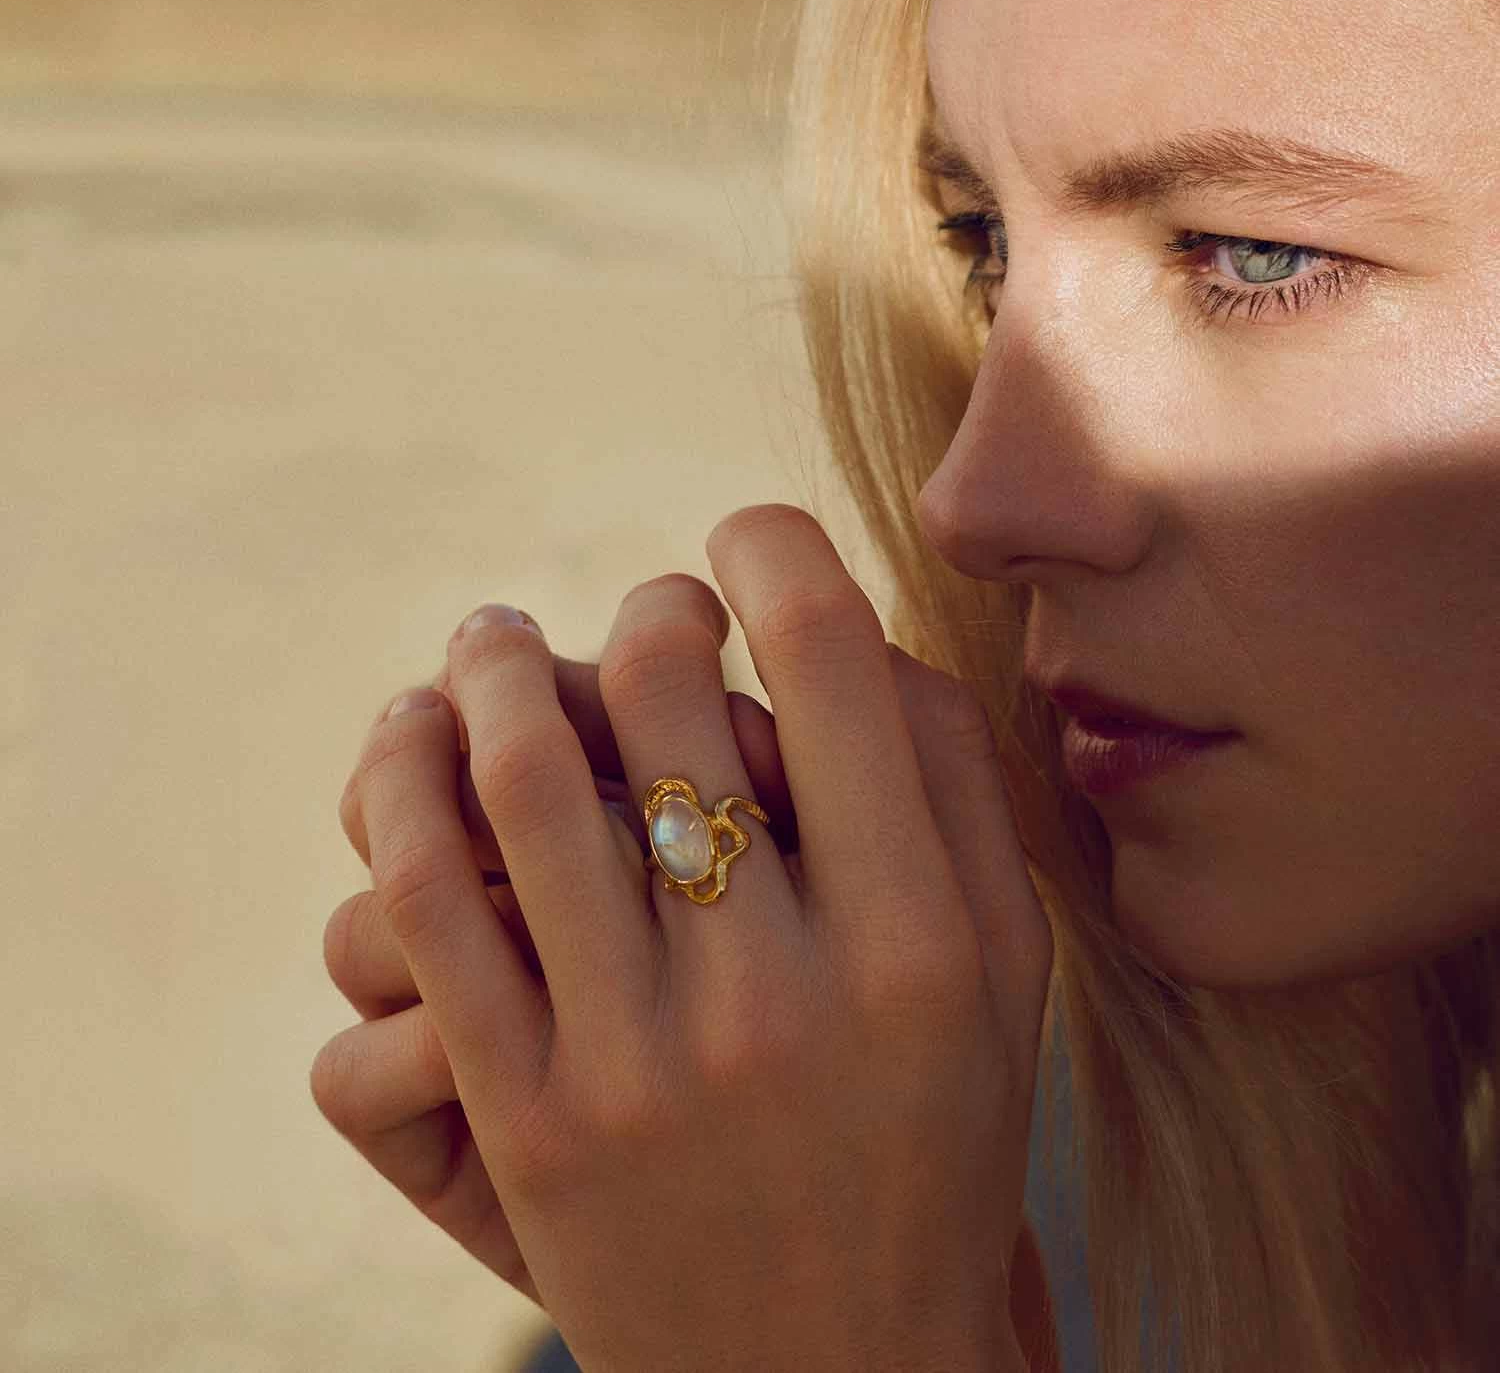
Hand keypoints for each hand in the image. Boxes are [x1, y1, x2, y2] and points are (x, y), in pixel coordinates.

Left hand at [317, 504, 1052, 1371]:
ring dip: (492, 669)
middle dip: (646, 609)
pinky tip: (415, 739)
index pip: (831, 656)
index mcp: (920, 939)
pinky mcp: (528, 1119)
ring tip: (493, 640)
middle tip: (646, 613)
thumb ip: (957, 791)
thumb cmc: (930, 1142)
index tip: (743, 546)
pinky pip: (428, 906)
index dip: (769, 550)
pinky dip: (402, 787)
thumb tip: (856, 632)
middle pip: (666, 693)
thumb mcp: (1002, 975)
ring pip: (522, 779)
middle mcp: (784, 992)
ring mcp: (641, 1061)